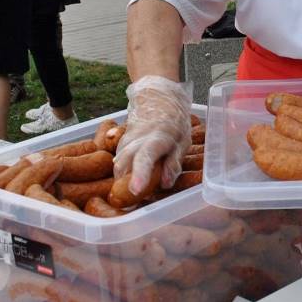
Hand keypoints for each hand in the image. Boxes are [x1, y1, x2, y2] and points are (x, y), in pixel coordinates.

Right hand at [112, 76, 194, 194]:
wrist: (157, 98)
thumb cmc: (174, 121)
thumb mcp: (183, 141)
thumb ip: (173, 162)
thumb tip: (165, 184)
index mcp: (157, 138)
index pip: (145, 157)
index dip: (140, 174)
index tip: (135, 190)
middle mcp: (137, 139)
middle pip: (124, 163)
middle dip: (124, 184)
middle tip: (130, 204)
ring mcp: (126, 140)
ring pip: (118, 163)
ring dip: (120, 180)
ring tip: (127, 196)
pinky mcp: (121, 142)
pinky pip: (118, 159)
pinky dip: (120, 172)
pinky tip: (125, 181)